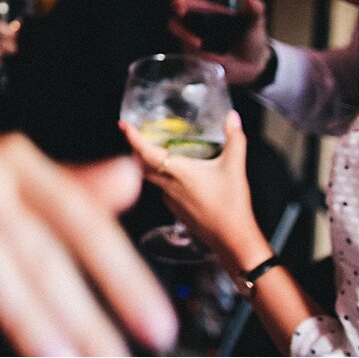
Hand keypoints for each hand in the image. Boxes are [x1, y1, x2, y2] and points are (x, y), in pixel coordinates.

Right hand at [0, 109, 174, 355]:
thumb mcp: (1, 170)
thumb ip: (67, 185)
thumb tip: (129, 182)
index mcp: (14, 162)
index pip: (81, 217)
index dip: (122, 272)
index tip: (153, 323)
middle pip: (37, 244)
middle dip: (81, 308)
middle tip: (109, 357)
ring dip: (22, 307)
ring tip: (55, 354)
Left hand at [120, 111, 270, 270]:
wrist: (232, 240)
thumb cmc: (231, 206)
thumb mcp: (234, 167)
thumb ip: (234, 139)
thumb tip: (233, 117)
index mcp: (177, 172)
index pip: (145, 152)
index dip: (133, 137)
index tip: (123, 125)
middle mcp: (168, 186)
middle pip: (141, 165)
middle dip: (137, 149)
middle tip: (138, 135)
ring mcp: (170, 200)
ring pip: (151, 178)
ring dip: (148, 164)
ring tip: (156, 151)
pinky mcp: (176, 210)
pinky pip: (162, 190)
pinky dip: (162, 178)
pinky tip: (176, 175)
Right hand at [170, 0, 270, 86]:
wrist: (254, 64)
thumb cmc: (250, 38)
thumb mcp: (254, 23)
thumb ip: (255, 10)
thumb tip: (252, 1)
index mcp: (204, 12)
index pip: (183, 4)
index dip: (178, 4)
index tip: (181, 8)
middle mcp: (194, 28)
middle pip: (175, 25)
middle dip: (182, 32)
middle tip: (197, 42)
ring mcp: (193, 46)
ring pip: (183, 47)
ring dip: (198, 54)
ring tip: (215, 57)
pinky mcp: (196, 63)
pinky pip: (192, 64)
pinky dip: (205, 64)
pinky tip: (219, 65)